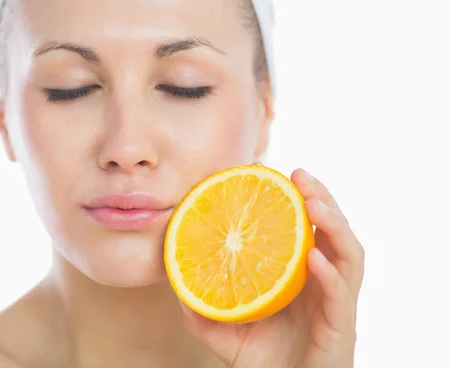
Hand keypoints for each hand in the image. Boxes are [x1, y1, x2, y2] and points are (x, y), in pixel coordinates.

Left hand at [181, 168, 364, 367]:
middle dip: (323, 199)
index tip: (284, 175)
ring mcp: (335, 305)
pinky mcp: (340, 328)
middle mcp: (323, 284)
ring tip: (314, 203)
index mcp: (302, 278)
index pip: (310, 230)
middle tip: (300, 175)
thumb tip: (175, 281)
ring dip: (335, 225)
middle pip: (335, 232)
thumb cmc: (263, 363)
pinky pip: (341, 296)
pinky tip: (313, 258)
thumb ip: (202, 306)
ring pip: (350, 255)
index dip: (304, 201)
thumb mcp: (224, 331)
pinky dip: (331, 274)